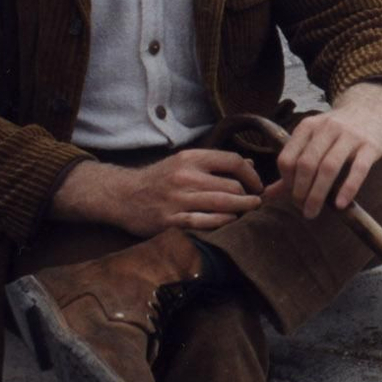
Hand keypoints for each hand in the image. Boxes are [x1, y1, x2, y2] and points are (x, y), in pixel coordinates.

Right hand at [52, 150, 264, 236]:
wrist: (122, 195)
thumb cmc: (160, 179)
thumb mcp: (185, 163)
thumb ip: (216, 164)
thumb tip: (249, 164)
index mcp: (191, 159)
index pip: (232, 161)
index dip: (251, 174)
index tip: (258, 185)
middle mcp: (185, 177)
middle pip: (231, 186)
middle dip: (248, 196)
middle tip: (256, 202)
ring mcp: (178, 200)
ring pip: (222, 204)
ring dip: (241, 209)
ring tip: (249, 210)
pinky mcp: (170, 220)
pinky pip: (205, 222)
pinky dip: (222, 222)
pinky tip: (229, 221)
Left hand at [272, 82, 381, 218]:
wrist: (370, 110)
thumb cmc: (336, 133)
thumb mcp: (312, 141)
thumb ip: (292, 167)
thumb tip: (267, 195)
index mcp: (308, 126)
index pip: (287, 158)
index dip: (286, 181)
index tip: (292, 196)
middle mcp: (327, 128)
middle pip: (306, 164)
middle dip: (301, 192)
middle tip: (303, 209)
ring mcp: (350, 135)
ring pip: (329, 167)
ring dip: (318, 194)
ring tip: (314, 211)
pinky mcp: (370, 145)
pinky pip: (358, 169)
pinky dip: (348, 188)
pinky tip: (340, 204)